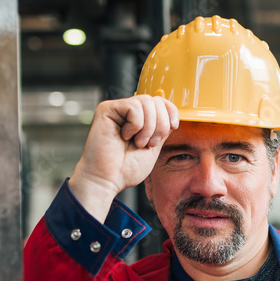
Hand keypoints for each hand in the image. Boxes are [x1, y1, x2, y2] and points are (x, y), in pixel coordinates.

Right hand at [68, 95, 178, 220]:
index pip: (160, 101)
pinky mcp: (106, 109)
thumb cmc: (125, 169)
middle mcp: (126, 111)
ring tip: (137, 143)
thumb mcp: (153, 146)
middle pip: (155, 100)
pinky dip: (136, 125)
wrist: (107, 180)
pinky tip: (125, 136)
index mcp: (137, 119)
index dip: (171, 111)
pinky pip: (134, 107)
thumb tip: (172, 113)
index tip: (173, 127)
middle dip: (160, 124)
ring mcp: (116, 109)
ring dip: (148, 127)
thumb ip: (162, 128)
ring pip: (146, 102)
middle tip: (148, 143)